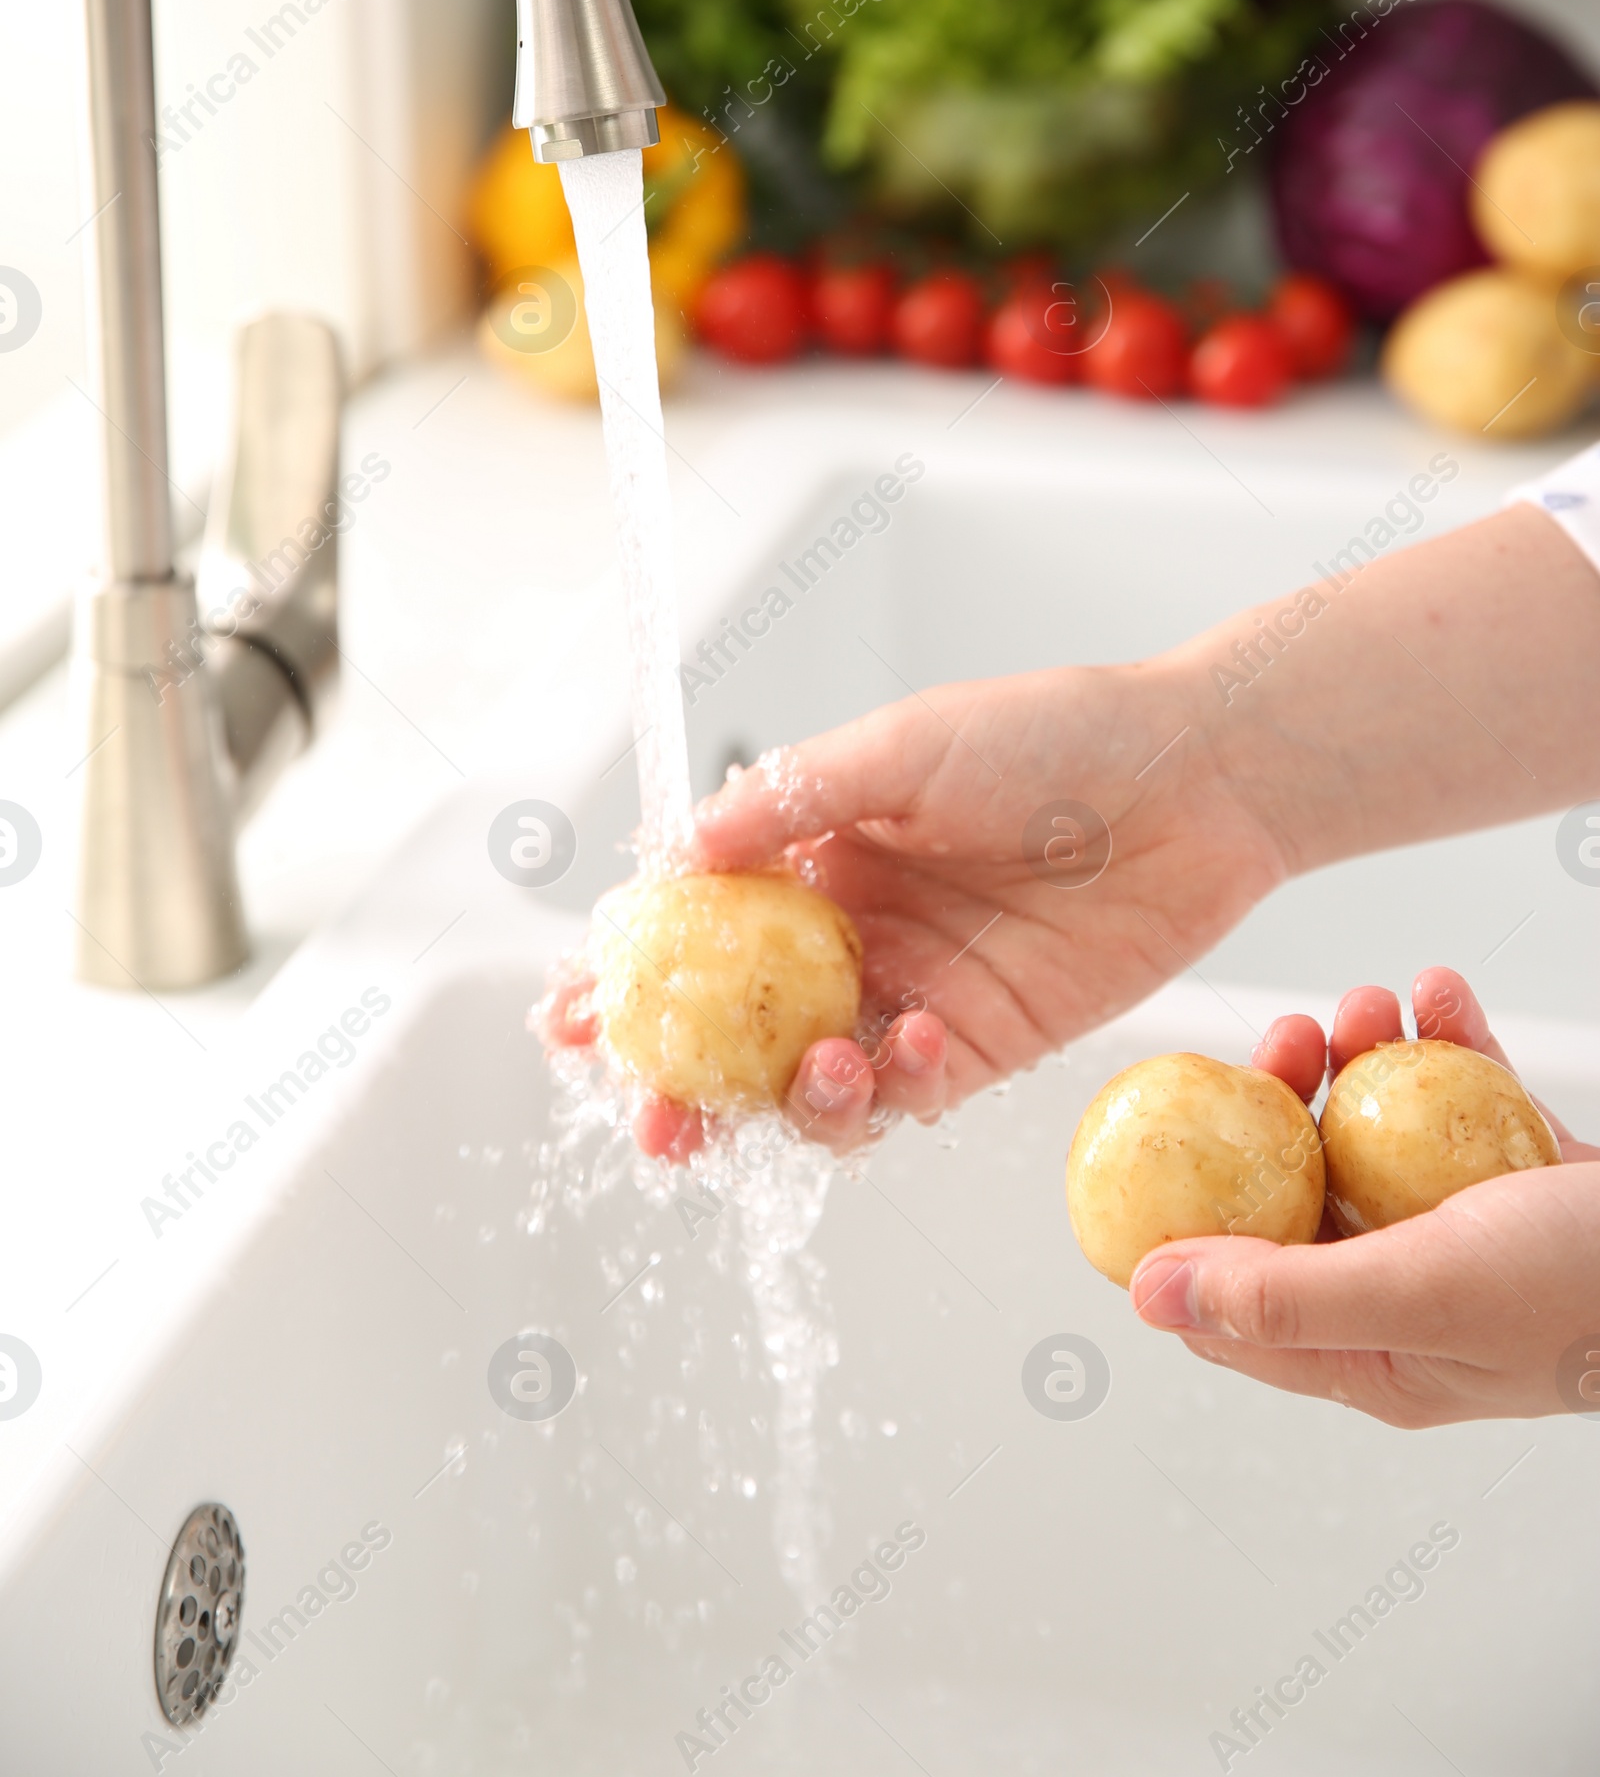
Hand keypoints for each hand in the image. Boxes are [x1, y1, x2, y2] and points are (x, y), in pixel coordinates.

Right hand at [680, 659, 1284, 1154]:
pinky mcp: (985, 1042)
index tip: (576, 1022)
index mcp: (815, 851)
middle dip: (684, 1085)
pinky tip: (914, 1043)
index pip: (698, 926)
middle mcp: (852, 930)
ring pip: (813, 1078)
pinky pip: (911, 1092)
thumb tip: (681, 851)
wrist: (1195, 780)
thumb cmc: (1053, 734)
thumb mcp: (903, 746)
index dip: (633, 978)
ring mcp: (914, 990)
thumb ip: (791, 801)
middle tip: (656, 1122)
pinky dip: (894, 1088)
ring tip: (814, 1070)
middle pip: (737, 1028)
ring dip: (790, 1100)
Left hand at [1130, 967, 1599, 1424]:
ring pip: (1379, 1136)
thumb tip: (1148, 1294)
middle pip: (1302, 1195)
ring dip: (1366, 1060)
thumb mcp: (1421, 1293)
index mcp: (1375, 1357)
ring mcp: (1470, 1234)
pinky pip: (1464, 1100)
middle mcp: (1412, 1297)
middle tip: (1293, 1034)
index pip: (1234, 1304)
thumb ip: (1282, 1295)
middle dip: (1282, 1106)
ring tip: (1373, 1003)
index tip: (1157, 1135)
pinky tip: (1440, 993)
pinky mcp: (1525, 1178)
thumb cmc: (1592, 1291)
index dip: (1183, 1223)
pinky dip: (1448, 1043)